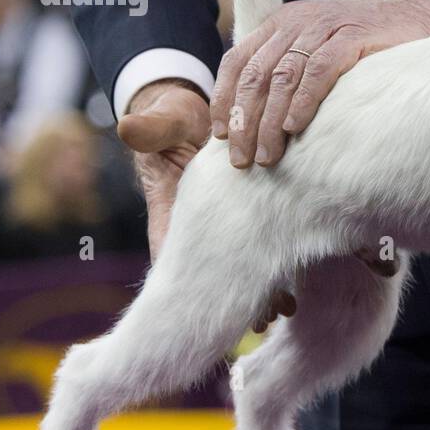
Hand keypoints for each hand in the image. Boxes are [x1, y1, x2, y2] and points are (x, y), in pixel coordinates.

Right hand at [117, 79, 293, 330]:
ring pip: (246, 259)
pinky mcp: (254, 209)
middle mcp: (202, 221)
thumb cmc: (175, 117)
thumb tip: (128, 126)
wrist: (195, 111)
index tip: (208, 302)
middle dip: (237, 291)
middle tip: (262, 318)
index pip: (176, 249)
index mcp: (173, 206)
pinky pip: (267, 239)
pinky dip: (282, 258)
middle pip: (218, 266)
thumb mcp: (164, 119)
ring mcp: (228, 219)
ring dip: (262, 283)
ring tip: (285, 310)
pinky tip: (301, 282)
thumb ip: (153, 127)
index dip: (192, 277)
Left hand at [209, 0, 429, 168]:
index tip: (221, 137)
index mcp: (279, 25)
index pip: (237, 63)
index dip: (225, 101)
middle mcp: (295, 23)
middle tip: (241, 160)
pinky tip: (295, 127)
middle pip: (256, 76)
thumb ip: (287, 74)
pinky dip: (304, 100)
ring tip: (267, 156)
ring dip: (270, 122)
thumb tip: (255, 124)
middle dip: (244, 122)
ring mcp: (324, 28)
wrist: (415, 15)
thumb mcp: (315, 50)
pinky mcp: (352, 36)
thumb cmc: (364, 45)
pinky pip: (319, 70)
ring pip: (282, 78)